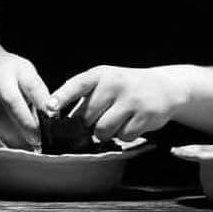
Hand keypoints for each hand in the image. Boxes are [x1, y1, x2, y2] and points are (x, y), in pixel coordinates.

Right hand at [0, 36, 50, 149]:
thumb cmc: (7, 70)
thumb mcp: (25, 72)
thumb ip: (37, 93)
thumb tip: (50, 117)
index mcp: (17, 68)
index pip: (32, 86)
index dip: (42, 104)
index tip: (51, 119)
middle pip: (12, 103)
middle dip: (26, 125)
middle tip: (37, 139)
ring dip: (14, 135)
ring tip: (25, 142)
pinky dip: (1, 133)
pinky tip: (10, 136)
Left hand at [46, 65, 190, 143]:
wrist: (164, 87)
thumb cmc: (126, 87)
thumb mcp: (106, 83)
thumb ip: (85, 98)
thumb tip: (63, 121)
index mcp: (101, 74)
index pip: (77, 84)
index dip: (62, 97)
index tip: (49, 108)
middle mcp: (115, 83)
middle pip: (87, 117)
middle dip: (91, 124)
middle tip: (103, 116)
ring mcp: (131, 99)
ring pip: (103, 130)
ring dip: (107, 132)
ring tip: (118, 120)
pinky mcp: (145, 114)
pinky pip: (123, 136)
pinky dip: (125, 135)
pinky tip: (132, 122)